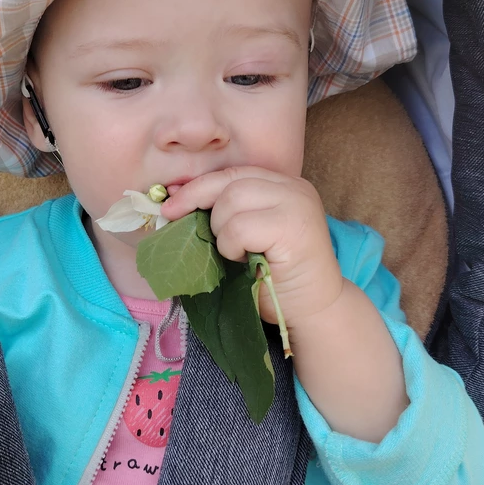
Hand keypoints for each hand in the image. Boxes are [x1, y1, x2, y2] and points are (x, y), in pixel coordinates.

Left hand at [161, 166, 342, 328]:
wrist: (313, 311)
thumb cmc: (274, 279)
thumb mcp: (246, 237)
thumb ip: (223, 213)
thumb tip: (172, 199)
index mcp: (282, 185)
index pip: (230, 174)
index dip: (196, 189)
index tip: (170, 208)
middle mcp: (293, 187)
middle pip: (228, 182)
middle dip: (208, 212)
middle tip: (213, 243)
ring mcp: (297, 203)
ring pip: (232, 200)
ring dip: (223, 234)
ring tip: (239, 255)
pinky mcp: (294, 226)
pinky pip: (241, 227)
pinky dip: (233, 247)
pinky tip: (248, 261)